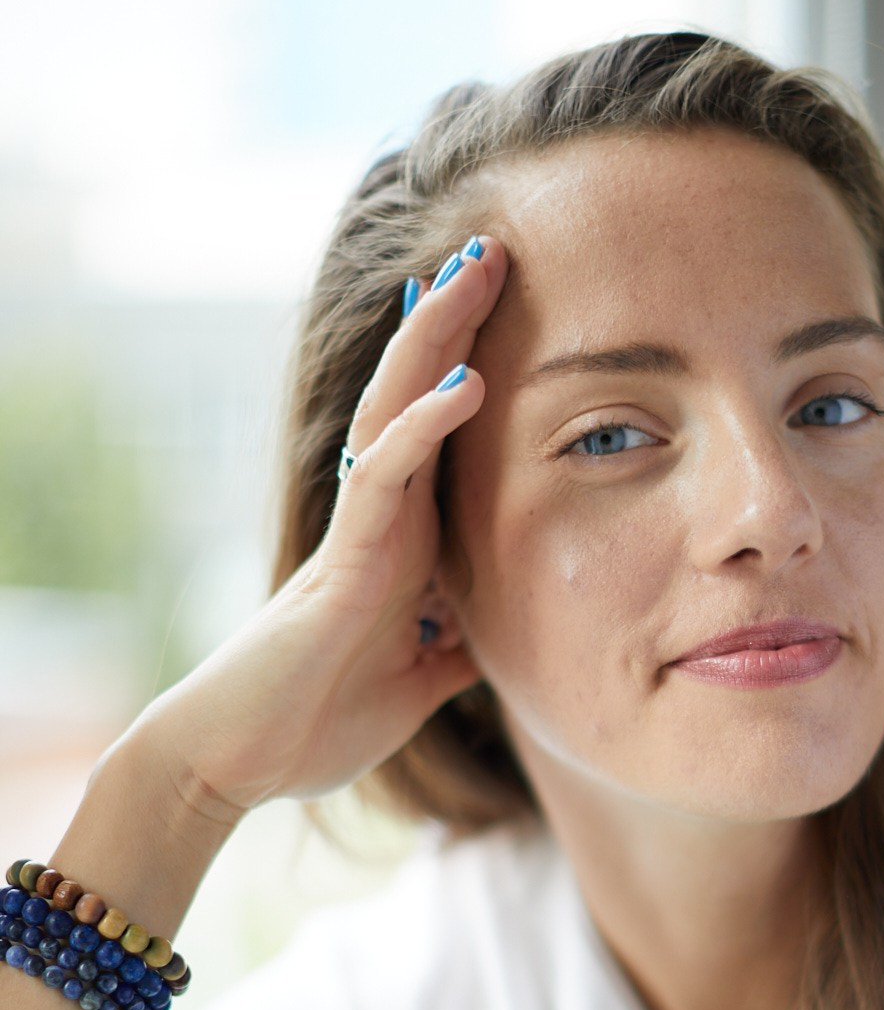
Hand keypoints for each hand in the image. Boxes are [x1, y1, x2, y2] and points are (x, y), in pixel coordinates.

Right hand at [138, 238, 508, 818]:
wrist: (246, 762)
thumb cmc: (319, 721)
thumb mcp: (419, 683)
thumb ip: (456, 649)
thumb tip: (499, 641)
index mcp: (406, 538)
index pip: (442, 432)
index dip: (470, 366)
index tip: (511, 309)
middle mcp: (382, 518)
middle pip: (419, 393)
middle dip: (454, 320)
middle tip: (492, 246)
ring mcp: (359, 530)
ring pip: (397, 408)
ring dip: (439, 337)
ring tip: (477, 268)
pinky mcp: (341, 558)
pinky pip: (386, 477)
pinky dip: (426, 427)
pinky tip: (465, 383)